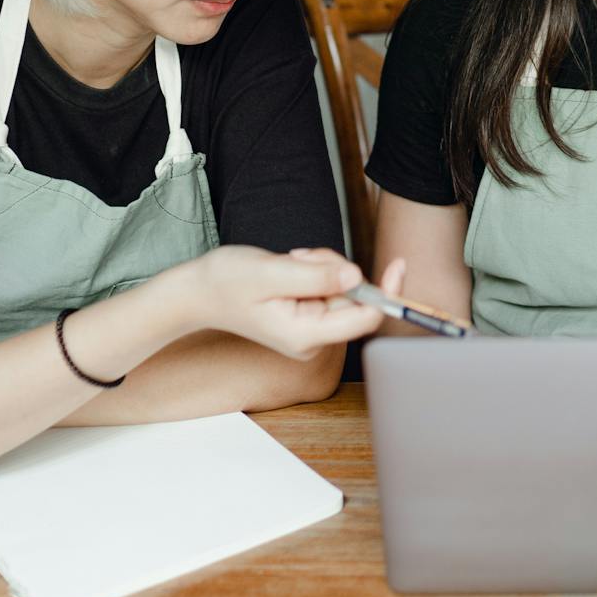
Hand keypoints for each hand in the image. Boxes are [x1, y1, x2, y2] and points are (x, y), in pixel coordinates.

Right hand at [193, 246, 404, 359]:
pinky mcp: (308, 315)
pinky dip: (315, 270)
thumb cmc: (226, 282)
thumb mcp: (272, 272)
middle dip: (335, 269)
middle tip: (301, 257)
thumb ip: (316, 276)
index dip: (386, 291)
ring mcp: (311, 329)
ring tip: (289, 263)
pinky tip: (290, 268)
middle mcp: (313, 338)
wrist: (198, 290)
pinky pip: (329, 286)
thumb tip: (357, 276)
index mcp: (306, 335)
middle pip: (354, 297)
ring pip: (342, 287)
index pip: (365, 318)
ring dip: (322, 266)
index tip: (398, 263)